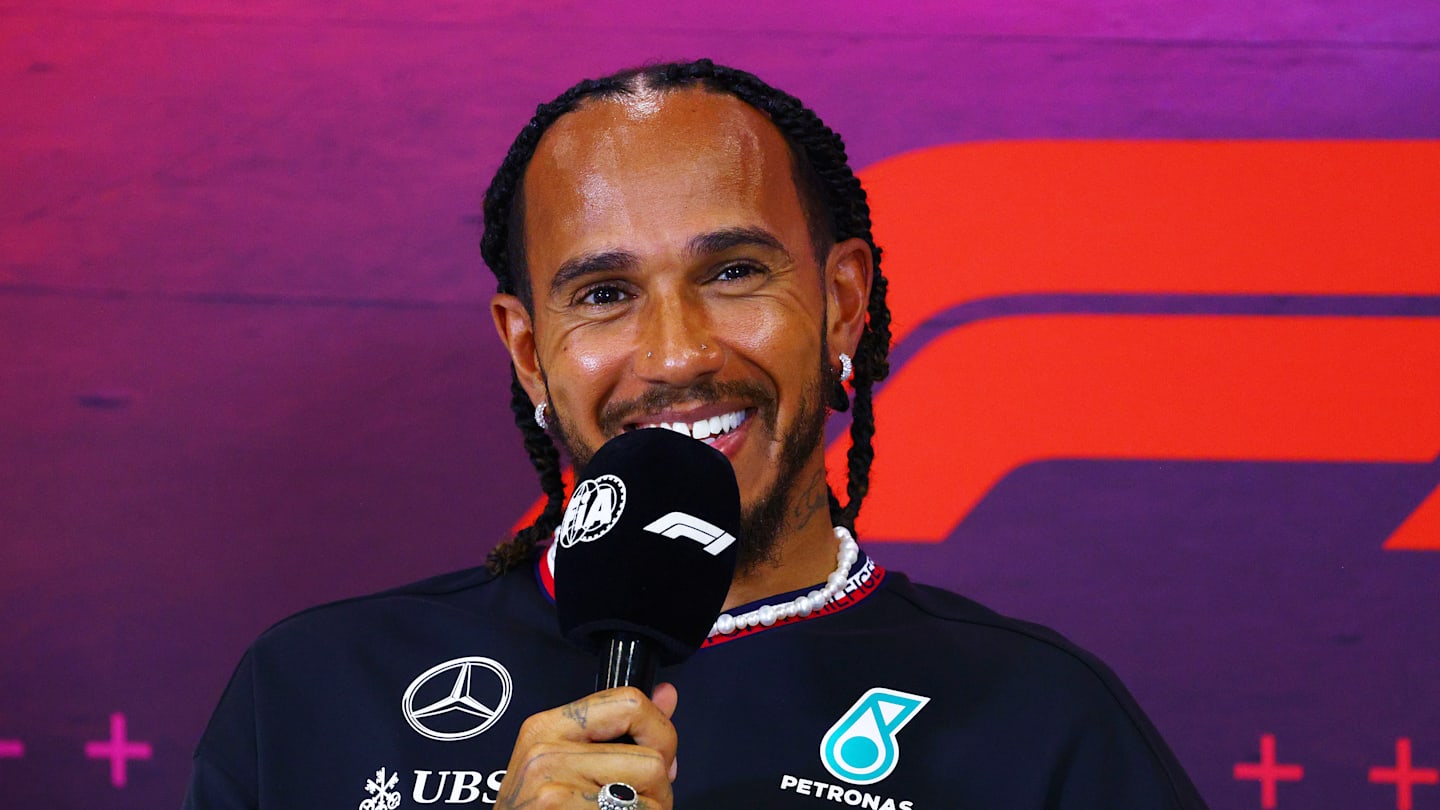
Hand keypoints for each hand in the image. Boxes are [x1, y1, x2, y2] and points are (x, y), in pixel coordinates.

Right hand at [494, 683, 678, 808]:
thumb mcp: (565, 764)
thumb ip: (619, 729)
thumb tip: (667, 693)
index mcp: (546, 727)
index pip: (629, 702)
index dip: (661, 732)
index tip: (660, 758)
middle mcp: (544, 753)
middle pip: (651, 758)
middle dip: (660, 788)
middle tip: (639, 804)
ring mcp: (552, 788)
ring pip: (650, 794)